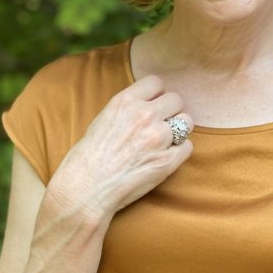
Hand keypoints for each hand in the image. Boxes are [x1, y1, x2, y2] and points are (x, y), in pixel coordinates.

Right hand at [45, 75, 192, 221]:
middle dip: (171, 111)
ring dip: (179, 130)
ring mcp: (158, 138)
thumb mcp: (103, 120)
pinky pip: (187, 147)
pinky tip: (163, 158)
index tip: (153, 104)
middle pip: (176, 100)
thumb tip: (146, 105)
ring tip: (164, 142)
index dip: (157, 94)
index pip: (156, 82)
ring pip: (186, 122)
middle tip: (161, 125)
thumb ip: (128, 109)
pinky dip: (179, 152)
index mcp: (125, 102)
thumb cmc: (87, 158)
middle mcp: (144, 115)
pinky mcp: (167, 161)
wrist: (84, 189)